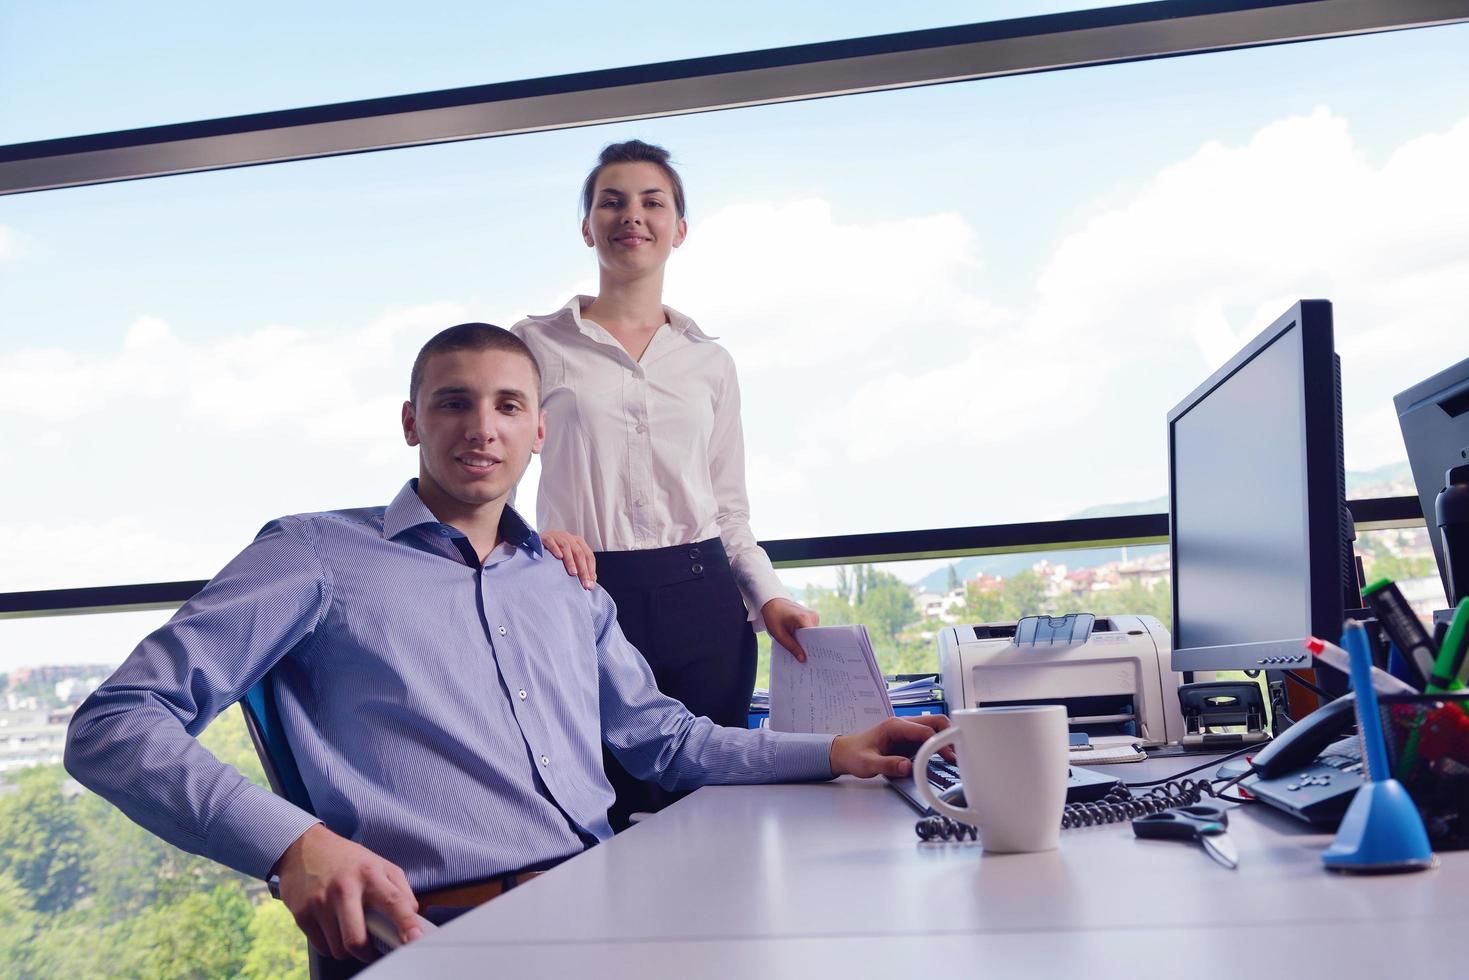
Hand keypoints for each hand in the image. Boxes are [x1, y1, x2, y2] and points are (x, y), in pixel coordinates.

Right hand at [272, 823, 422, 962]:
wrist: (304, 847)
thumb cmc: (347, 859)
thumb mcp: (379, 864)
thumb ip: (400, 889)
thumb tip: (413, 916)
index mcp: (370, 874)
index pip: (394, 902)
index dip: (407, 923)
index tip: (415, 938)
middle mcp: (345, 888)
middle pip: (356, 940)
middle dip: (368, 952)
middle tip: (372, 948)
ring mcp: (320, 903)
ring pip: (338, 949)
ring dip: (348, 948)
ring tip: (349, 929)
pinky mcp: (301, 914)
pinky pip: (321, 947)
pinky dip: (330, 944)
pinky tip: (333, 926)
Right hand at [541, 530, 596, 589]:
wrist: (537, 540)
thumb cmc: (557, 551)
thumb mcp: (570, 557)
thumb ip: (580, 567)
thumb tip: (591, 582)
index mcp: (579, 542)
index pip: (589, 556)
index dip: (591, 570)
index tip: (591, 584)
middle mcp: (570, 538)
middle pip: (580, 554)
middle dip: (583, 570)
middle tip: (584, 583)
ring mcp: (558, 537)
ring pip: (567, 548)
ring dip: (571, 561)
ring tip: (573, 573)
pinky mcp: (546, 537)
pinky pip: (551, 542)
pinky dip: (555, 549)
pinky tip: (558, 557)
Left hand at [762, 597, 818, 661]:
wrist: (771, 601)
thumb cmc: (773, 616)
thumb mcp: (780, 634)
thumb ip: (792, 647)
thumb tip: (803, 659)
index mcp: (805, 619)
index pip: (814, 637)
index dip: (812, 649)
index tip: (810, 660)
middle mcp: (812, 616)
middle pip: (814, 636)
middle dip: (809, 647)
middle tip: (804, 660)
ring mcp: (813, 615)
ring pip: (812, 634)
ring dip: (806, 641)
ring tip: (801, 652)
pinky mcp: (811, 616)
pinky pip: (810, 629)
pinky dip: (805, 636)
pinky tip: (799, 643)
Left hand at [829, 715, 952, 778]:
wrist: (844, 752)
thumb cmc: (854, 755)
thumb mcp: (867, 764)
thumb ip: (888, 765)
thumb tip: (907, 767)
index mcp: (894, 726)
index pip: (925, 730)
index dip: (939, 742)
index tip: (950, 755)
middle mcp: (903, 724)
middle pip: (935, 722)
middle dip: (949, 735)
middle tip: (960, 753)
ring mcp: (907, 730)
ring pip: (934, 727)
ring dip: (946, 739)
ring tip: (955, 757)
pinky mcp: (908, 739)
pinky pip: (928, 737)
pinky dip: (939, 745)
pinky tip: (944, 757)